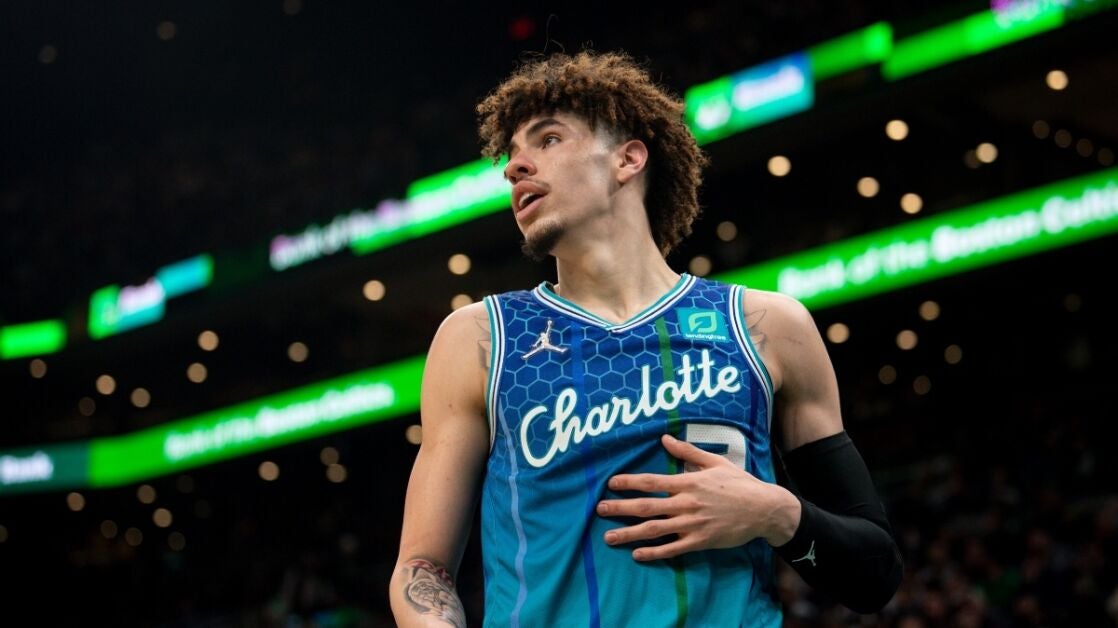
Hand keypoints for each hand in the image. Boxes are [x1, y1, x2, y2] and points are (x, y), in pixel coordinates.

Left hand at [596, 433, 799, 561]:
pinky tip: (638, 555)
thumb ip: (688, 452)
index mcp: (688, 482)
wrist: (764, 509)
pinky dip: (654, 552)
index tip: (611, 484)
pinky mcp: (700, 542)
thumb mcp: (714, 463)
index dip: (629, 483)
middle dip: (620, 508)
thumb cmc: (739, 483)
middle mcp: (686, 503)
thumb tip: (665, 438)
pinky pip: (673, 548)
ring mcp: (692, 524)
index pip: (651, 482)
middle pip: (646, 507)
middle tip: (599, 510)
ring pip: (654, 529)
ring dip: (629, 534)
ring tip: (609, 537)